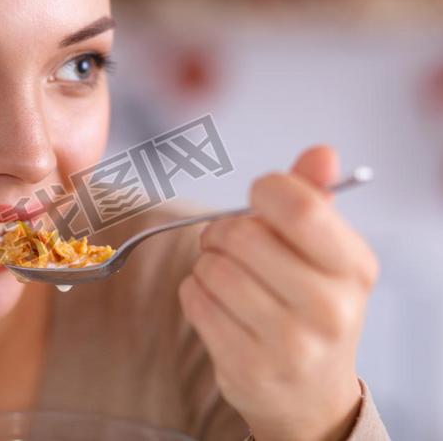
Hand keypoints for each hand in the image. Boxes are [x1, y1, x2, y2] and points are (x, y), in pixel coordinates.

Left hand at [178, 146, 378, 440]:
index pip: (301, 208)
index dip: (266, 191)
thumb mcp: (326, 255)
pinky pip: (194, 301)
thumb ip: (315, 199)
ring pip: (213, 269)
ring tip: (223, 273)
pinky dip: (194, 290)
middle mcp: (329, 309)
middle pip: (243, 237)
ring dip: (206, 263)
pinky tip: (214, 300)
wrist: (309, 394)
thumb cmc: (311, 308)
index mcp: (353, 268)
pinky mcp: (246, 366)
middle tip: (226, 240)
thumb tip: (321, 152)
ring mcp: (288, 344)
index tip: (258, 197)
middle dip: (223, 230)